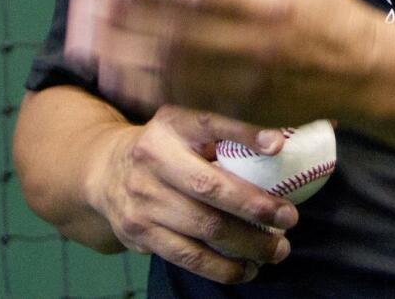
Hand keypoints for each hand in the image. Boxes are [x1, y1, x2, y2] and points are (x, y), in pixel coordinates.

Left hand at [66, 0, 379, 124]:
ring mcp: (245, 80)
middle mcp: (253, 42)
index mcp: (266, 1)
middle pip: (177, 34)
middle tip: (84, 3)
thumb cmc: (320, 1)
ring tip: (82, 38)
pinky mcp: (237, 107)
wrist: (360, 68)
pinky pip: (182, 99)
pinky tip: (110, 71)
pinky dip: (142, 86)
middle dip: (125, 21)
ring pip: (172, 71)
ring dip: (122, 55)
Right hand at [87, 105, 297, 284]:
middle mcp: (153, 162)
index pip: (210, 125)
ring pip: (202, 228)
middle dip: (255, 207)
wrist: (104, 172)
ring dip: (246, 243)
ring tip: (277, 249)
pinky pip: (186, 256)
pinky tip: (247, 269)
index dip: (245, 135)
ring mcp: (143, 202)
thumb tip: (279, 145)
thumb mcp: (186, 127)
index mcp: (171, 128)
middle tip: (290, 218)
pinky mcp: (140, 235)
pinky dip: (221, 267)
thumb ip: (224, 134)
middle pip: (209, 188)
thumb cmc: (166, 147)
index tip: (278, 146)